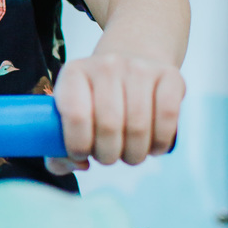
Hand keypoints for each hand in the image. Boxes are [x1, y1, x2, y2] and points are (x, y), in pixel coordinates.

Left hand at [48, 52, 184, 174]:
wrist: (131, 63)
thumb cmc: (94, 102)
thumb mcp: (67, 116)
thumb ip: (57, 149)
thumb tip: (78, 163)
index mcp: (74, 73)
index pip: (76, 116)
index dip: (78, 146)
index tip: (82, 154)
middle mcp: (106, 65)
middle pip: (109, 126)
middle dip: (108, 155)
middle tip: (108, 157)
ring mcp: (140, 68)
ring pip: (138, 127)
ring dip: (134, 154)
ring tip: (129, 153)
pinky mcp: (170, 75)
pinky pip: (168, 118)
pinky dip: (160, 142)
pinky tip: (152, 146)